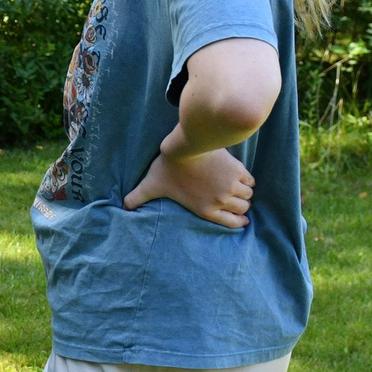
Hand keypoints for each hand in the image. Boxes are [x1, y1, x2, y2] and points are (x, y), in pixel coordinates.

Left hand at [124, 140, 254, 227]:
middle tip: (237, 201)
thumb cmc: (167, 167)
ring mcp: (231, 186)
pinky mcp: (237, 170)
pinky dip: (247, 180)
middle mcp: (222, 200)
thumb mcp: (151, 185)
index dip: (239, 222)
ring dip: (244, 193)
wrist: (185, 147)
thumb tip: (122, 207)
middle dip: (241, 207)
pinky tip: (240, 177)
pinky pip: (250, 180)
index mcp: (206, 209)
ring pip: (248, 195)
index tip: (241, 219)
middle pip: (243, 209)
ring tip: (238, 189)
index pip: (233, 223)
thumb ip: (137, 198)